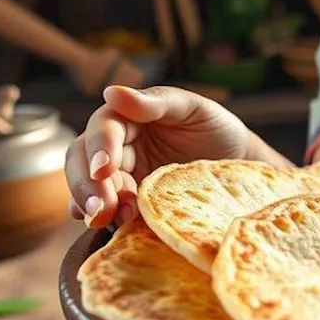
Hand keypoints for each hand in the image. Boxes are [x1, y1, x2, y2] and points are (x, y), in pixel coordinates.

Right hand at [65, 85, 250, 229]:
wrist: (237, 163)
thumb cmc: (215, 128)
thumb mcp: (194, 109)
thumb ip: (156, 102)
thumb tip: (111, 91)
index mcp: (128, 117)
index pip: (103, 128)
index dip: (99, 147)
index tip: (103, 169)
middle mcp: (117, 146)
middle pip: (82, 160)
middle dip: (87, 184)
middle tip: (100, 208)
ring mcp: (121, 175)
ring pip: (88, 187)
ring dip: (91, 205)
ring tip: (108, 220)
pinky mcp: (129, 201)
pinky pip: (106, 210)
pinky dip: (101, 220)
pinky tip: (107, 228)